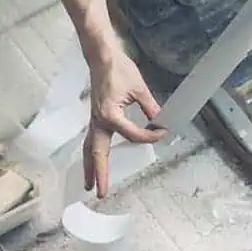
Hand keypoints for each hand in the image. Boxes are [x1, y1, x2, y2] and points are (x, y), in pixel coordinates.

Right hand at [83, 50, 165, 196]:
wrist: (102, 57)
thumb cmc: (119, 70)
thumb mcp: (140, 89)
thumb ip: (151, 107)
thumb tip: (162, 122)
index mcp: (110, 115)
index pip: (133, 135)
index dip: (150, 136)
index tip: (163, 131)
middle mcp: (99, 121)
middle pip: (97, 153)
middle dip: (99, 174)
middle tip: (100, 193)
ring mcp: (94, 120)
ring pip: (90, 149)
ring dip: (89, 167)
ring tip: (88, 185)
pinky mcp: (95, 117)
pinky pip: (91, 140)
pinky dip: (90, 153)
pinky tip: (92, 161)